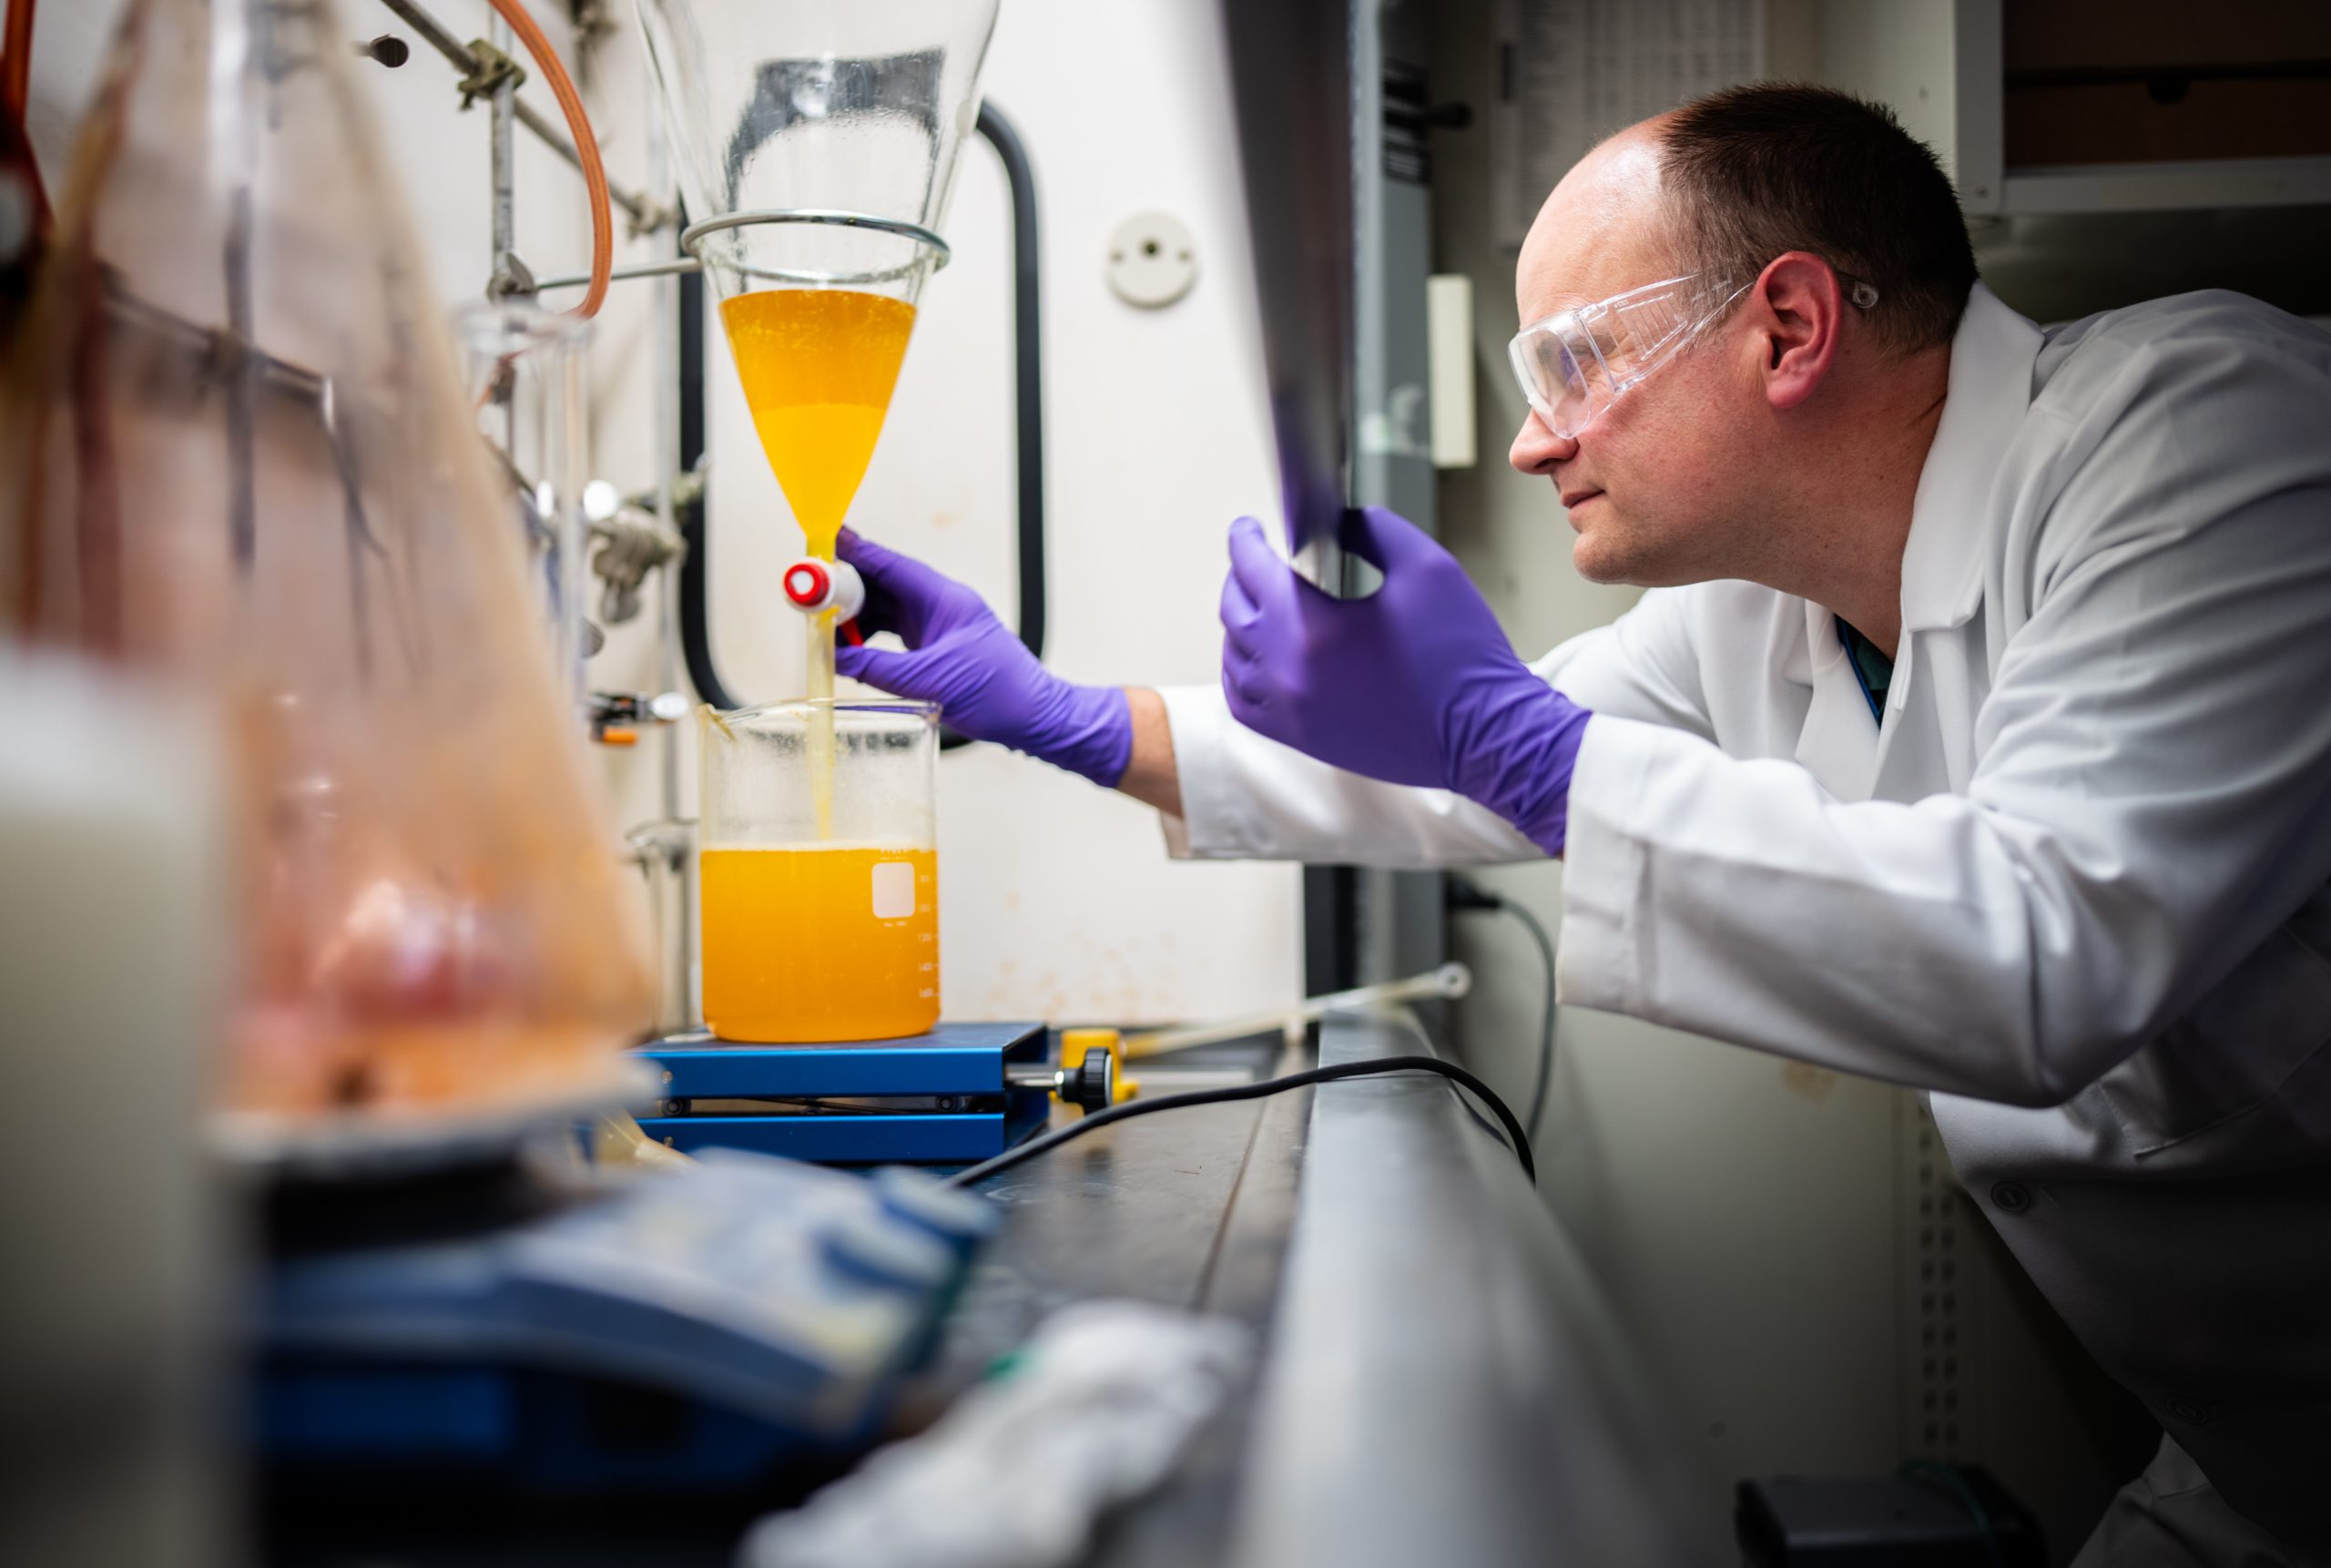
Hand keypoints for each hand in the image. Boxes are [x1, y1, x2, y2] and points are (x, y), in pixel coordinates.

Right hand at [835, 529, 1130, 786]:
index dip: (855, 552)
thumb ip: (877, 669)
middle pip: (884, 584)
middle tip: (811, 593)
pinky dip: (870, 638)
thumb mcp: (930, 681)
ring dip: (856, 616)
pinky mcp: (936, 646)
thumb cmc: (1000, 694)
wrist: (1035, 717)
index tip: (824, 541)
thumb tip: (836, 659)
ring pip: (886, 609)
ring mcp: (939, 625)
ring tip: (826, 627)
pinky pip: (894, 632)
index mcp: (945, 599)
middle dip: (846, 587)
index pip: (891, 565)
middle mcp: (941, 606)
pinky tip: (851, 649)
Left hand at [1219, 508, 1589, 853]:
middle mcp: (1286, 673)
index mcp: (1311, 627)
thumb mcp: (1427, 567)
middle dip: (1242, 577)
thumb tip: (1340, 524)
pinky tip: (1255, 658)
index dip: (1244, 540)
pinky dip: (1239, 674)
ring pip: (1233, 658)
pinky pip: (1243, 704)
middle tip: (1256, 561)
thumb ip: (1374, 529)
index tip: (1248, 529)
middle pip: (1234, 611)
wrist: (1486, 734)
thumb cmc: (1462, 656)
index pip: (1252, 569)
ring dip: (1239, 624)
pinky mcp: (1301, 740)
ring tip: (1258, 605)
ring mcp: (1289, 712)